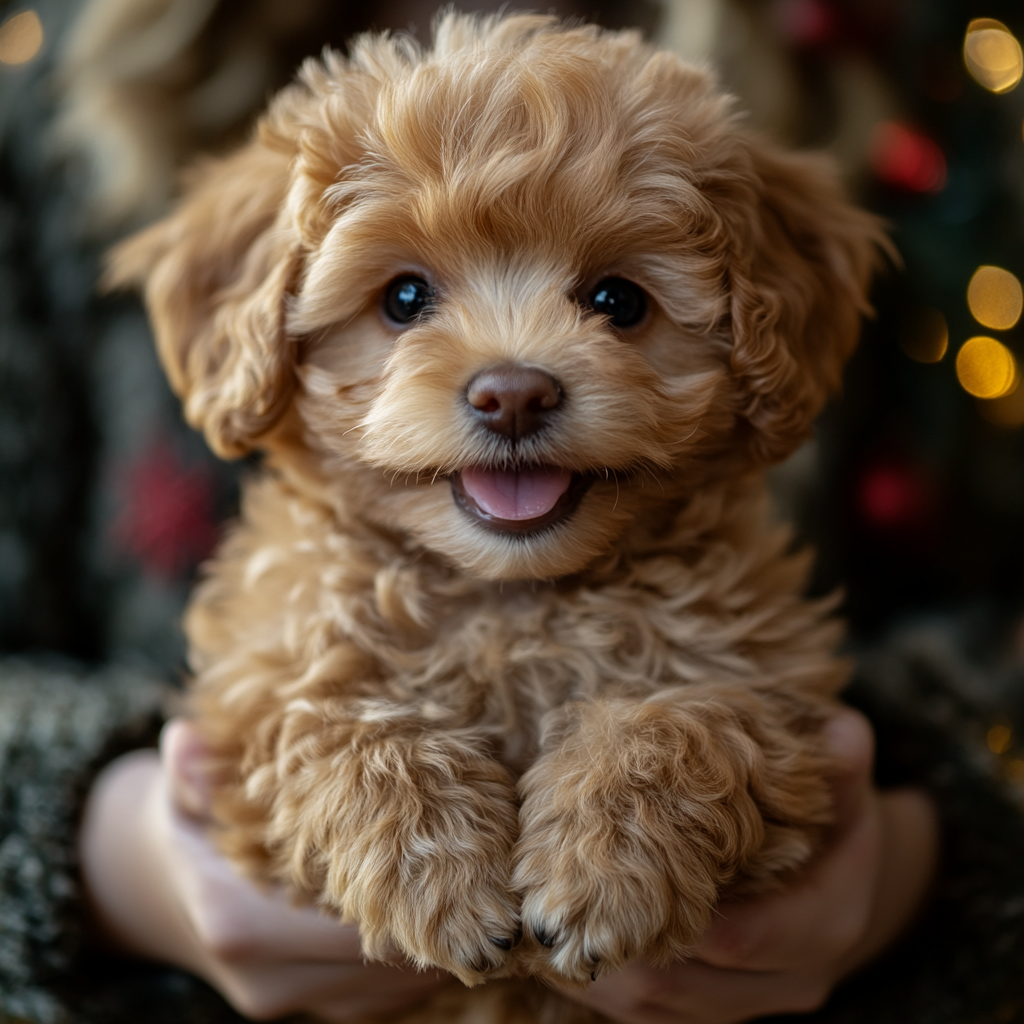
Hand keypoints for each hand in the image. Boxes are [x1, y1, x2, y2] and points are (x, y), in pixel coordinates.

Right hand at [79, 719, 450, 1020]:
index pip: (349, 922)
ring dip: (438, 946)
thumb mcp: (182, 793)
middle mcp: (266, 977)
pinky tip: (449, 915)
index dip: (412, 894)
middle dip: (439, 921)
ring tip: (485, 891)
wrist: (158, 891)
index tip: (462, 855)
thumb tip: (185, 737)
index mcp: (236, 921)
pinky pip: (381, 999)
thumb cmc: (187, 826)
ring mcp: (286, 1001)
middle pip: (382, 960)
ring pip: (391, 989)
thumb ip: (192, 771)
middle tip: (492, 872)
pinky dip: (417, 964)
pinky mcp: (306, 1010)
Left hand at [558, 708, 937, 1023]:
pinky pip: (649, 1018)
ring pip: (658, 1012)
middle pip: (687, 988)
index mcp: (824, 927)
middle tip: (558, 904)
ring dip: (599, 975)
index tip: (612, 873)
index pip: (743, 938)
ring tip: (543, 926)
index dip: (677, 916)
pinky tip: (556, 948)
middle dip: (619, 951)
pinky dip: (603, 989)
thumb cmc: (833, 825)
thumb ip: (843, 761)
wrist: (841, 885)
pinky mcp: (709, 1013)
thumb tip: (844, 735)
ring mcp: (746, 1005)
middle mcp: (788, 982)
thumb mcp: (844, 790)